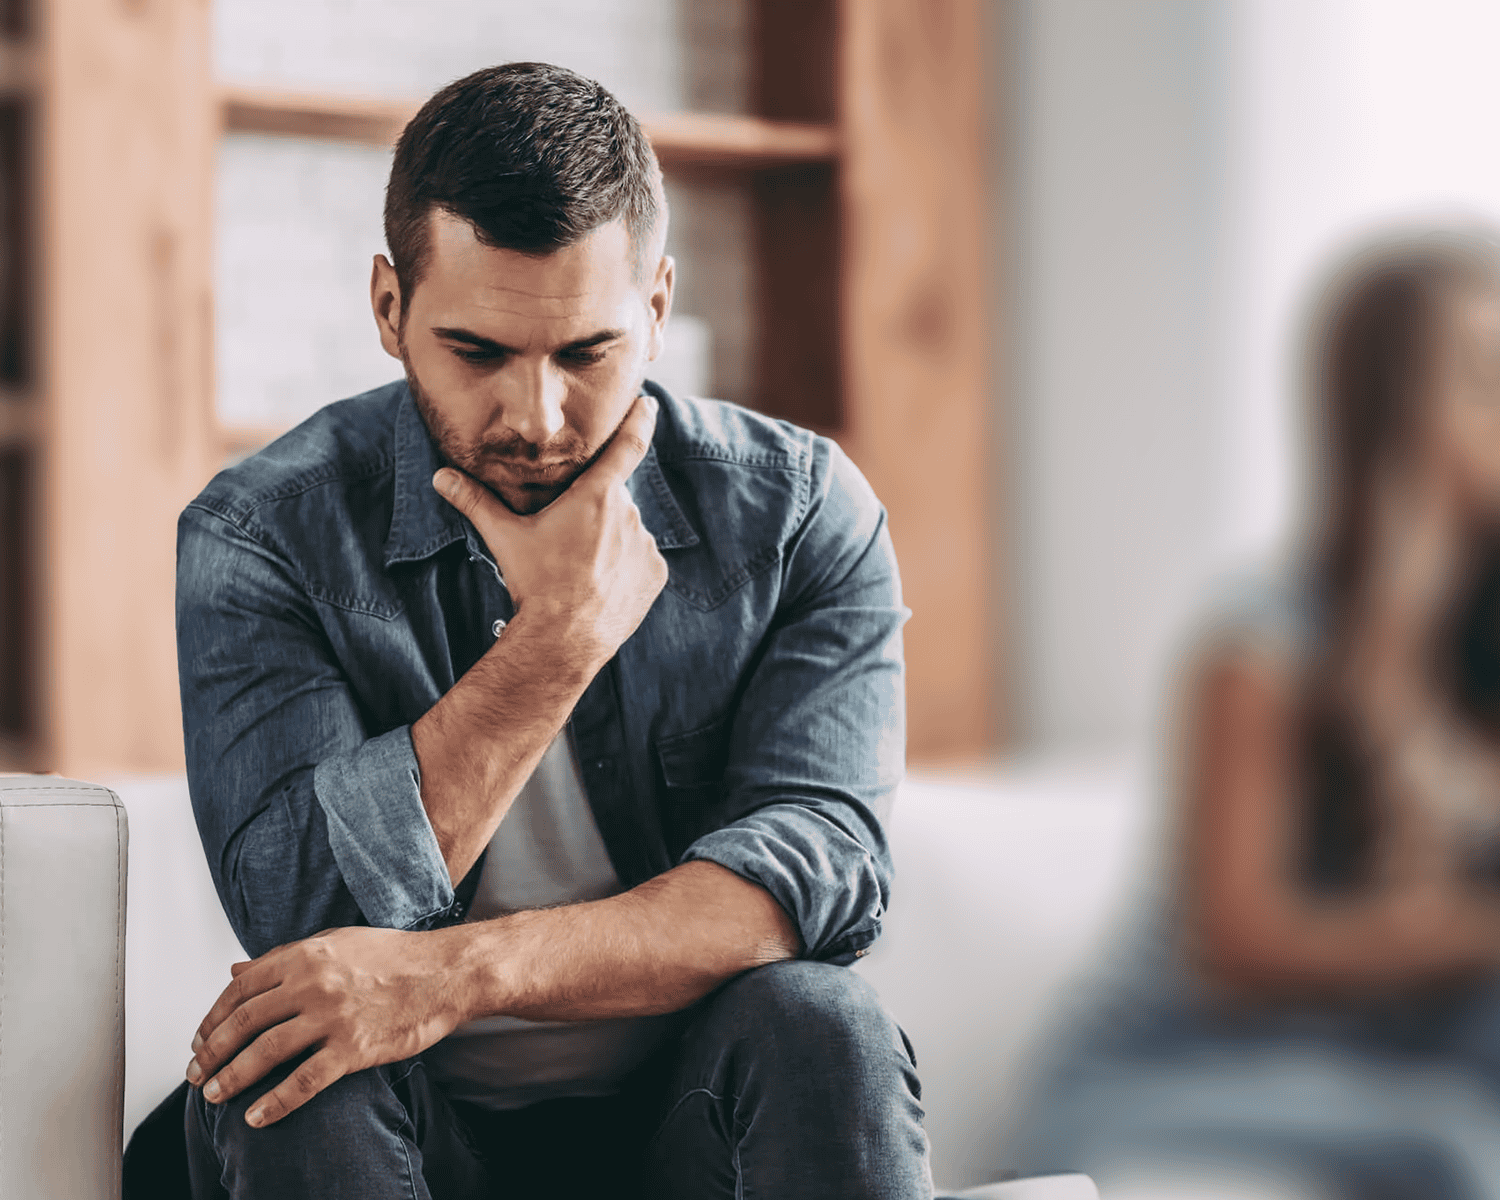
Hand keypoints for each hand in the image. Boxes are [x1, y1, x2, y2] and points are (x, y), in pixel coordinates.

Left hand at [185, 926, 466, 1126]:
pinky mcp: (354, 1048)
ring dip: (232, 1078)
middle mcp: (313, 984)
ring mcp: (333, 1017)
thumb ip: (284, 958)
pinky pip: (304, 1081)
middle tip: (197, 1074)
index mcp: (305, 956)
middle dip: (212, 1053)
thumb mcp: (335, 943)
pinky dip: (275, 1103)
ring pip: (265, 1052)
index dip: (212, 1019)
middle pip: (245, 1023)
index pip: (241, 990)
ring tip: (214, 1096)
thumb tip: (235, 971)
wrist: (446, 972)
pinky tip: (256, 1117)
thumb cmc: (393, 956)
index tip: (201, 1040)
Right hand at [433, 393, 667, 669]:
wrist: (563, 639)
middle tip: (568, 544)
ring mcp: (645, 545)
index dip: (639, 420)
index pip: (628, 445)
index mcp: (596, 496)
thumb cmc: (535, 583)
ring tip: (579, 572)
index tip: (647, 403)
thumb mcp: (505, 538)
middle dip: (594, 513)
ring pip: (627, 531)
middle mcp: (628, 514)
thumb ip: (476, 502)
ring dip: (609, 542)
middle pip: (613, 500)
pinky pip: (641, 561)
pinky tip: (599, 586)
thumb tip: (441, 477)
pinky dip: (624, 567)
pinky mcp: (656, 574)